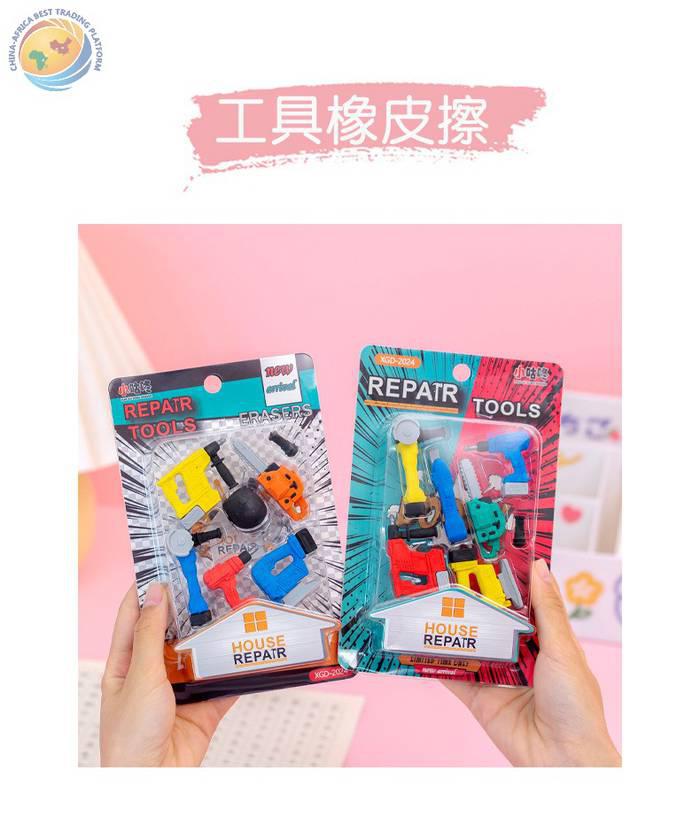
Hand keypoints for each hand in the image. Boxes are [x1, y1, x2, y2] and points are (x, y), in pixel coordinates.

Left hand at [100, 582, 235, 765]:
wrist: (153, 783)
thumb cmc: (129, 737)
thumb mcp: (139, 676)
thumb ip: (150, 635)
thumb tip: (155, 595)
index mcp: (126, 663)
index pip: (134, 615)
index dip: (147, 588)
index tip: (164, 563)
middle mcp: (152, 672)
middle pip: (174, 630)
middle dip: (191, 608)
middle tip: (208, 582)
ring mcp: (179, 689)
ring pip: (202, 653)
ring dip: (216, 637)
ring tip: (232, 610)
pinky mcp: (203, 706)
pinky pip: (224, 681)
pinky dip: (237, 669)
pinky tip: (249, 652)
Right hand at [443, 559, 619, 766]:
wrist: (563, 760)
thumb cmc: (575, 705)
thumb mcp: (562, 649)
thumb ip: (547, 609)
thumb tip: (541, 567)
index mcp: (544, 640)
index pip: (521, 603)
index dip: (505, 581)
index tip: (484, 556)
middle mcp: (518, 655)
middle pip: (489, 621)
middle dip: (470, 601)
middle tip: (445, 574)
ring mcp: (495, 675)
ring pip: (467, 645)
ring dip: (449, 627)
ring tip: (426, 600)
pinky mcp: (477, 697)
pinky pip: (452, 675)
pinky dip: (433, 661)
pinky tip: (416, 643)